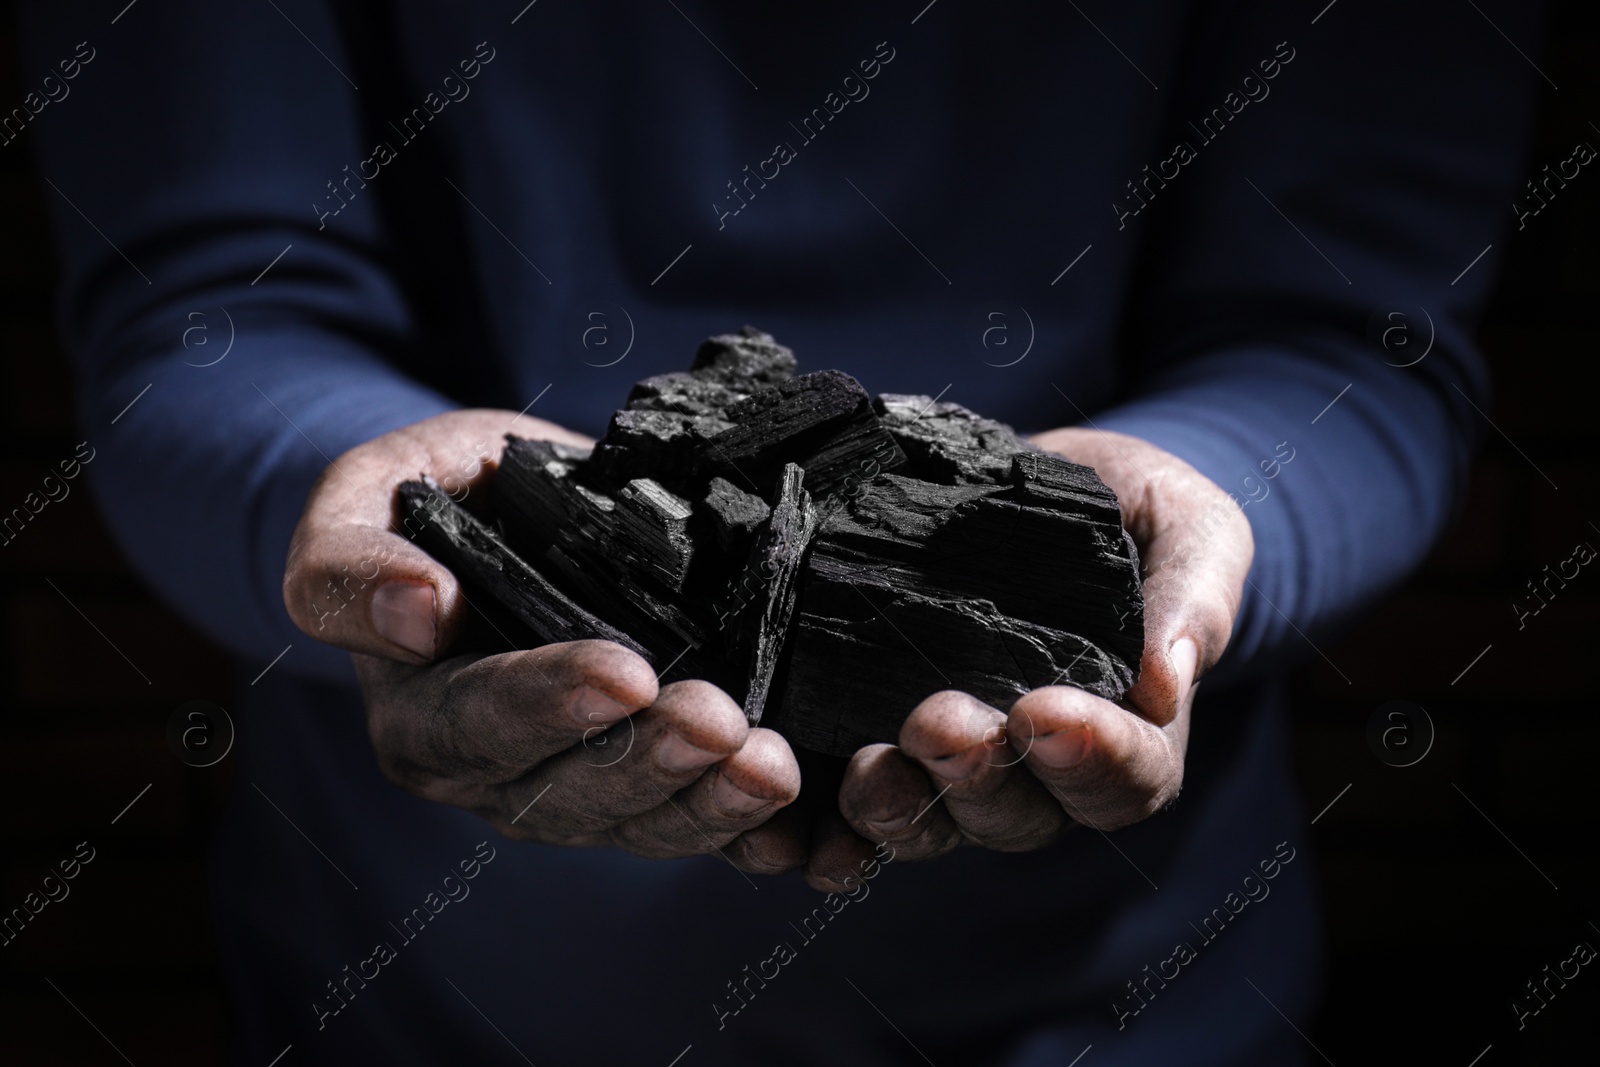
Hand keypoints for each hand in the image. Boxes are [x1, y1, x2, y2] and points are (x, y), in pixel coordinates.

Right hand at [282, 410, 803, 870]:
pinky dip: (754, 838)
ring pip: (644, 821)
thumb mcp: (359, 505)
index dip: (548, 707)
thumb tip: (417, 611)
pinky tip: (804, 833)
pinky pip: (698, 826)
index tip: (624, 675)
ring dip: (711, 803)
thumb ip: (350, 565)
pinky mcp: (648, 786)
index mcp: (422, 716)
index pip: (477, 726)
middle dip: (650, 761)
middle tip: (719, 722)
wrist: (496, 513)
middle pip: (569, 793)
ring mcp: (578, 788)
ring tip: (772, 768)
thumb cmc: (425, 504)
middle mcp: (498, 774)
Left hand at [810, 428, 1253, 887]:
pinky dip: (831, 832)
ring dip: (897, 809)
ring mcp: (958, 767)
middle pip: (1017, 816)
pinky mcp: (883, 741)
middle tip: (938, 721)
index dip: (1091, 761)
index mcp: (1127, 732)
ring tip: (867, 769)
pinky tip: (803, 835)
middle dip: (976, 778)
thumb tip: (1169, 681)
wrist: (1040, 479)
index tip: (1045, 713)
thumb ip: (1193, 595)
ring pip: (934, 825)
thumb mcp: (1189, 526)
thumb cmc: (1134, 508)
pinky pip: (858, 813)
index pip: (1126, 780)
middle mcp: (1040, 771)